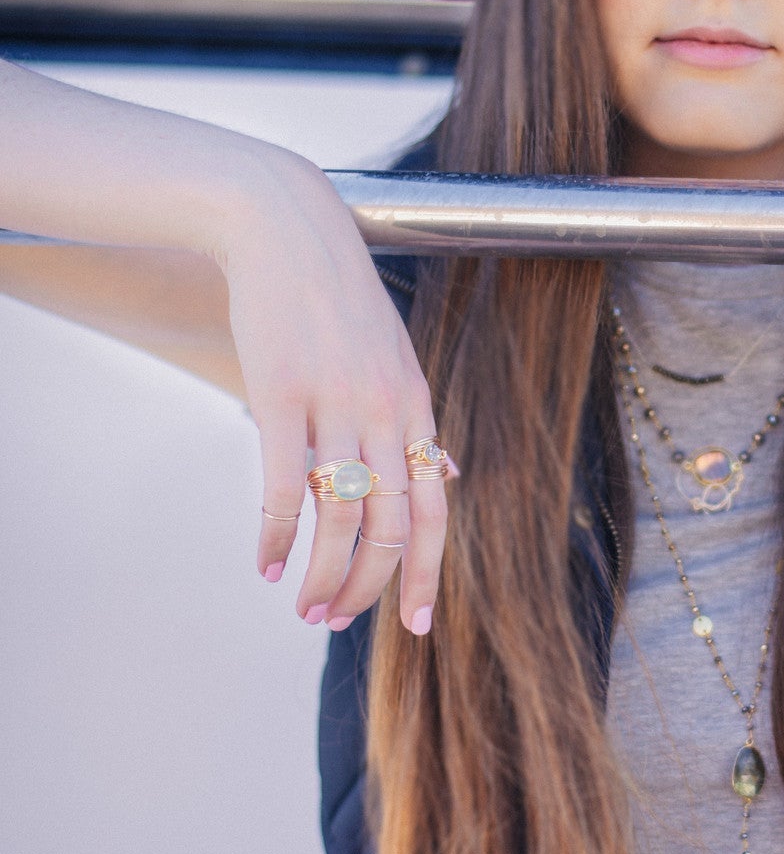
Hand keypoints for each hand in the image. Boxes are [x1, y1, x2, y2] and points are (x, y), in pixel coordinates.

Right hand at [217, 154, 447, 635]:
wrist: (286, 228)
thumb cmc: (338, 298)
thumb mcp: (396, 356)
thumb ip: (417, 420)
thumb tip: (447, 473)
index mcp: (416, 404)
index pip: (435, 509)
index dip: (426, 572)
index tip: (414, 625)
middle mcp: (386, 408)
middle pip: (391, 525)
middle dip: (369, 587)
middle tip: (338, 622)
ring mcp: (335, 401)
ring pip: (341, 515)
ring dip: (323, 574)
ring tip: (304, 608)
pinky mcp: (280, 392)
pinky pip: (282, 484)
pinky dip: (276, 536)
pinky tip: (266, 566)